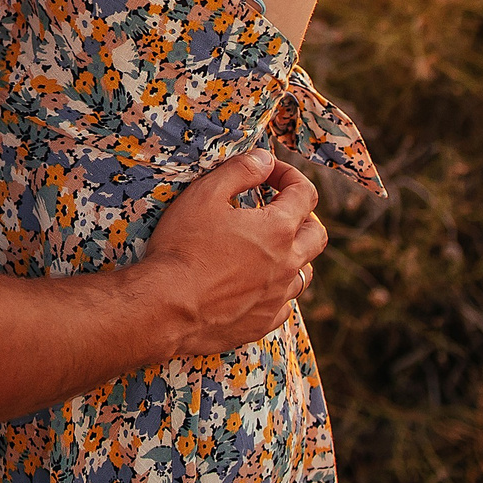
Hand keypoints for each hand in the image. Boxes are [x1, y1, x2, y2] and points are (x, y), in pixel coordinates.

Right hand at [137, 148, 328, 357]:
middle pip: (317, 235)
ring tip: (269, 249)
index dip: (289, 175)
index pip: (305, 194)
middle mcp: (287, 264)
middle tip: (277, 210)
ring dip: (293, 255)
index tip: (267, 172)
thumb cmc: (182, 249)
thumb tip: (264, 159)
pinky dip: (276, 291)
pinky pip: (284, 306)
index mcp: (278, 229)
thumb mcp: (205, 195)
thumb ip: (240, 170)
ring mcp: (277, 297)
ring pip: (304, 273)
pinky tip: (257, 286)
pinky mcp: (262, 323)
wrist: (166, 308)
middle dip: (303, 216)